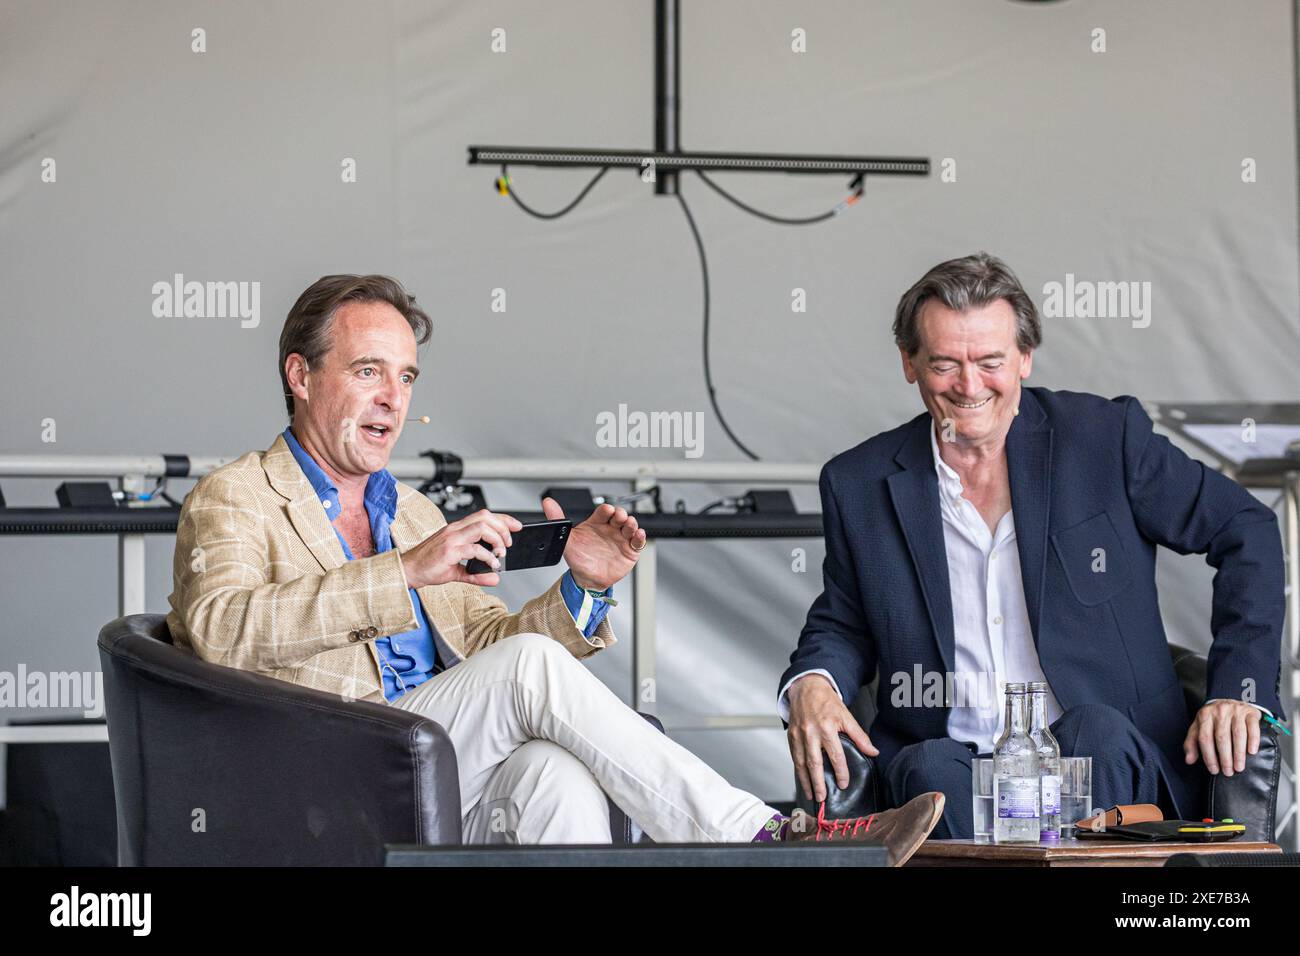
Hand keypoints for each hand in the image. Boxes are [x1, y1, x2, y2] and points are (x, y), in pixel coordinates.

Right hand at [399, 509, 522, 588]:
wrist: (408, 571)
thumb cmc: (428, 566)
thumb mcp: (457, 570)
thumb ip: (477, 574)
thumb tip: (495, 578)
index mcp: (457, 529)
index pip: (484, 515)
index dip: (503, 518)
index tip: (516, 525)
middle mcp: (454, 530)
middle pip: (485, 517)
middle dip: (503, 528)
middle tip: (508, 544)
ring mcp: (451, 539)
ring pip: (482, 528)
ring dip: (497, 539)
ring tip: (500, 553)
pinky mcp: (449, 551)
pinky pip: (474, 549)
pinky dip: (487, 556)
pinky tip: (491, 564)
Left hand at [543, 497, 646, 591]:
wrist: (587, 579)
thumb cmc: (578, 558)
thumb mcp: (566, 539)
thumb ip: (558, 519)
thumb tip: (548, 503)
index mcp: (596, 523)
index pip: (604, 511)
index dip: (607, 509)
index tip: (607, 510)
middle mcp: (610, 529)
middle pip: (619, 516)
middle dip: (621, 514)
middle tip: (619, 517)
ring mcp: (620, 538)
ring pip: (630, 526)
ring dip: (631, 523)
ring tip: (629, 525)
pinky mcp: (630, 550)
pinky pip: (638, 541)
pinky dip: (640, 537)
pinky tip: (638, 535)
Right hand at [786, 673, 877, 802]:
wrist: (806, 687)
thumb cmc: (827, 702)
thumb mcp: (846, 716)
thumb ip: (860, 736)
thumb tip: (873, 752)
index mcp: (827, 728)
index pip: (835, 755)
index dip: (840, 772)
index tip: (843, 783)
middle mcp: (810, 733)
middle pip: (814, 763)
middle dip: (818, 783)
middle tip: (822, 798)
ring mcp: (798, 735)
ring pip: (801, 763)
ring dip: (806, 781)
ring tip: (812, 795)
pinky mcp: (790, 736)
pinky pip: (794, 757)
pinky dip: (798, 770)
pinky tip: (803, 780)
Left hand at [1183, 700, 1261, 775]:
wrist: (1229, 698)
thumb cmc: (1213, 718)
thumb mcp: (1198, 727)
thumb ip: (1191, 743)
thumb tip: (1189, 760)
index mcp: (1204, 715)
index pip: (1205, 738)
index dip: (1209, 756)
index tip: (1214, 769)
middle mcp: (1220, 712)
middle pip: (1222, 738)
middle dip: (1225, 758)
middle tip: (1228, 771)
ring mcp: (1236, 711)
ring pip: (1238, 734)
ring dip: (1238, 753)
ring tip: (1239, 767)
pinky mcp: (1250, 712)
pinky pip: (1252, 727)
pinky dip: (1253, 740)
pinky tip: (1251, 751)